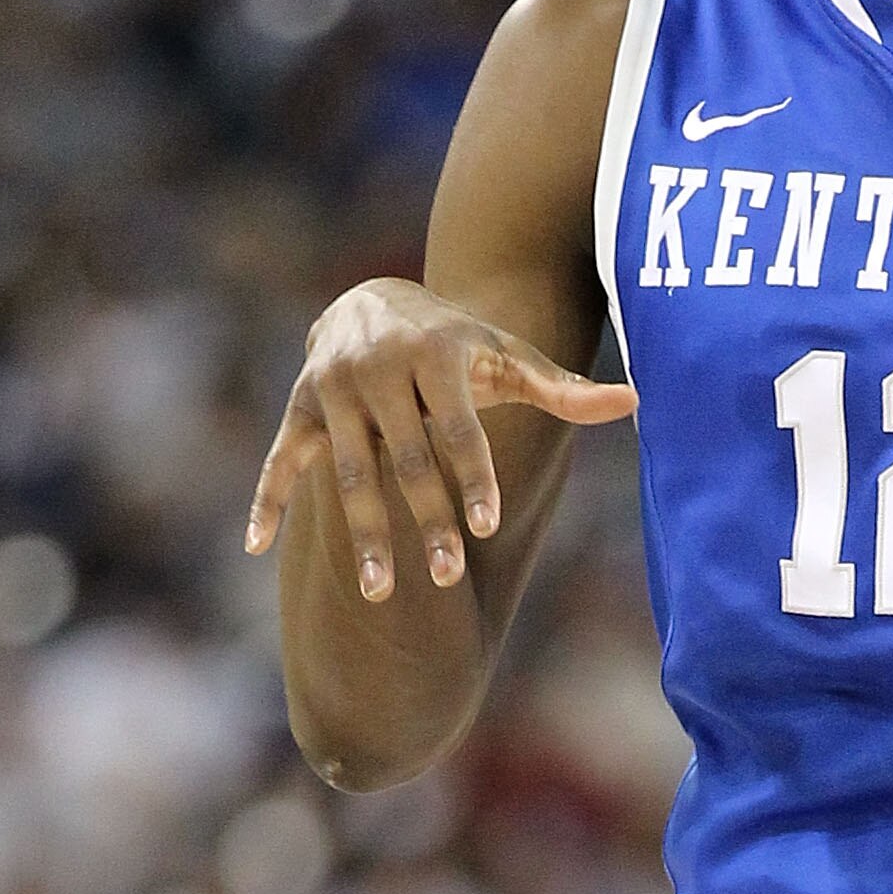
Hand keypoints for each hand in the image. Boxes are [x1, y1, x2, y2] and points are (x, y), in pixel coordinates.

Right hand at [246, 276, 635, 600]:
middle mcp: (379, 368)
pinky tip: (257, 548)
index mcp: (435, 354)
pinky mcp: (298, 410)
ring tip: (381, 594)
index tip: (485, 525)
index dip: (472, 474)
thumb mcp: (507, 358)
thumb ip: (563, 389)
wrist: (370, 299)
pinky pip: (280, 461)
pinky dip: (267, 502)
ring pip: (348, 473)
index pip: (458, 425)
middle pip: (407, 459)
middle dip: (424, 519)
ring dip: (362, 534)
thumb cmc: (457, 345)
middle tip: (444, 578)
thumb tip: (635, 401)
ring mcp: (332, 390)